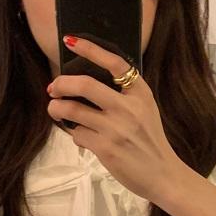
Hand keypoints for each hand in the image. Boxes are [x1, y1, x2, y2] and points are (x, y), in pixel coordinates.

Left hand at [48, 39, 181, 203]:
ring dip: (57, 109)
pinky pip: (77, 134)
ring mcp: (116, 128)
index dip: (90, 49)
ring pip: (73, 110)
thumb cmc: (151, 140)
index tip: (69, 40)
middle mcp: (128, 107)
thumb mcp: (145, 109)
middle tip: (53, 88)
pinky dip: (74, 134)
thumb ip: (123, 95)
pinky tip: (81, 137)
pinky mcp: (105, 148)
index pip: (114, 63)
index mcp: (140, 93)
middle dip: (62, 83)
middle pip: (85, 85)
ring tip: (55, 110)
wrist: (162, 174)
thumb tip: (84, 84)